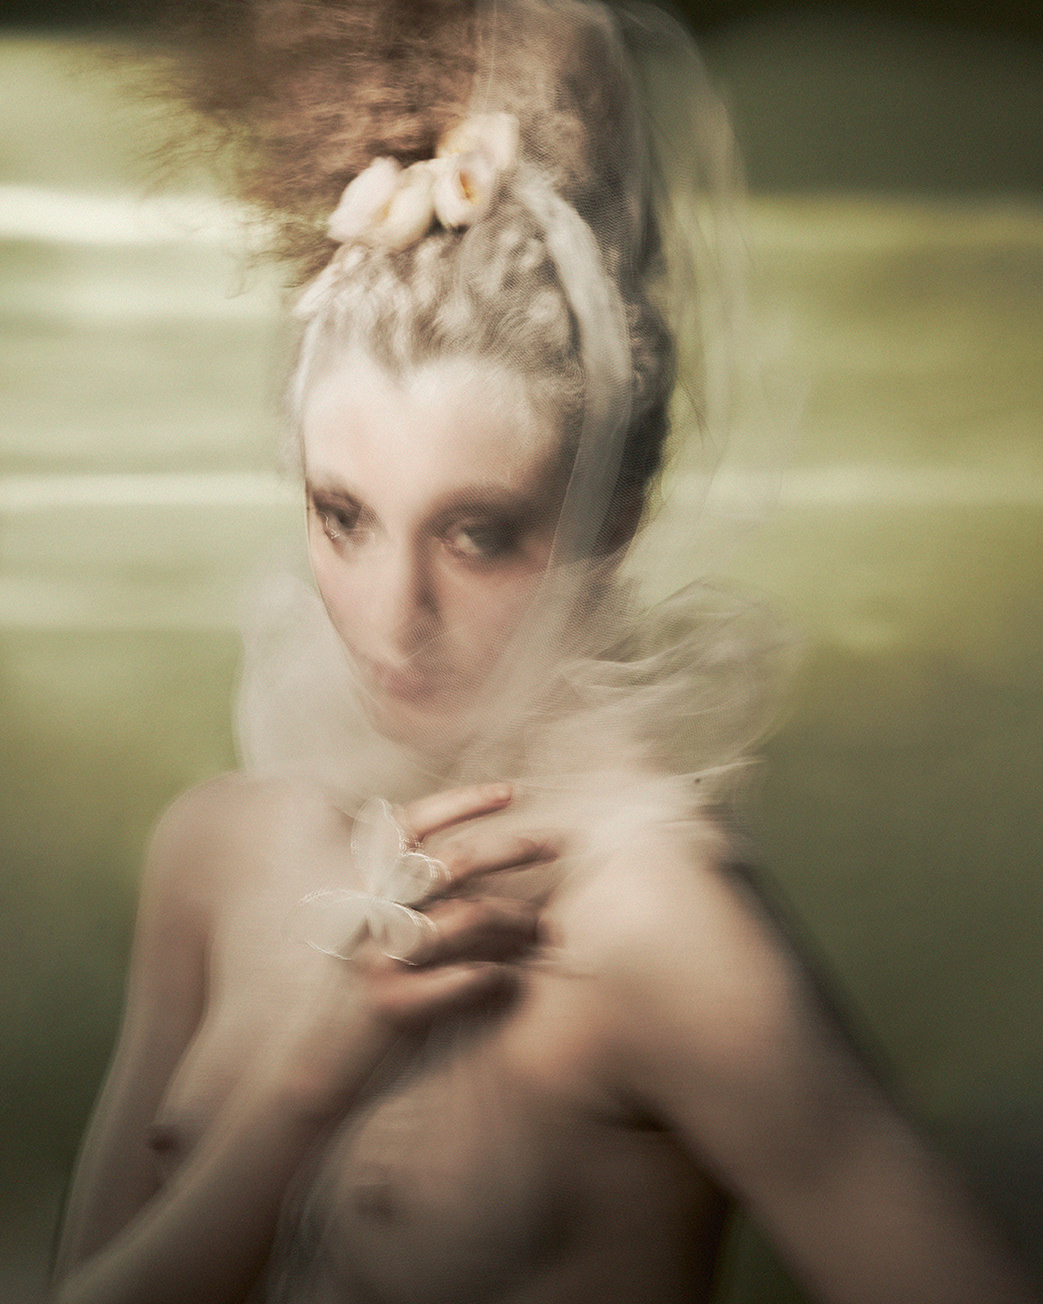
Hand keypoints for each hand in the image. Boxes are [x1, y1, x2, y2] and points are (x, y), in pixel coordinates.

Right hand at [275, 783, 553, 1119]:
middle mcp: (370, 912)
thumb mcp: (387, 926)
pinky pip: (467, 979)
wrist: (326, 1062)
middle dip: (512, 847)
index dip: (459, 802)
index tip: (512, 792)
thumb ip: (421, 889)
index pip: (410, 824)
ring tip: (549, 930)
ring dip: (520, 919)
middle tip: (557, 844)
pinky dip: (500, 977)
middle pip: (451, 861)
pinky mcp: (394, 1004)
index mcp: (367, 884)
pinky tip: (516, 981)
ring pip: (468, 916)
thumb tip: (486, 853)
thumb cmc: (375, 983)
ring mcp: (380, 958)